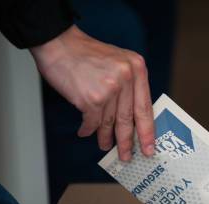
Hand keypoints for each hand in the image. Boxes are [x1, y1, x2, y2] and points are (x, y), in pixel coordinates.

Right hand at [30, 25, 153, 160]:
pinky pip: (92, 121)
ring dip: (105, 136)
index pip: (145, 106)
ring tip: (104, 145)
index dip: (147, 130)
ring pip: (110, 122)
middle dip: (127, 141)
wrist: (58, 43)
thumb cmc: (86, 54)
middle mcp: (126, 78)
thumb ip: (129, 84)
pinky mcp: (91, 98)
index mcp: (137, 68)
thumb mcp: (118, 61)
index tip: (149, 147)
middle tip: (127, 156)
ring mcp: (109, 89)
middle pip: (129, 118)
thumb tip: (133, 117)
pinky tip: (85, 132)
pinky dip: (88, 129)